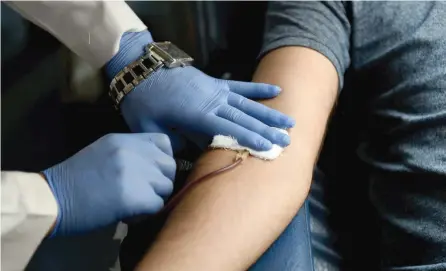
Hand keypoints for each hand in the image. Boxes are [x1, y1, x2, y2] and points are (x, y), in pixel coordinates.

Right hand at [42, 133, 175, 235]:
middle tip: (144, 192)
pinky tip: (129, 214)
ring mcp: (134, 172)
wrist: (53, 199)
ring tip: (134, 203)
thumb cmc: (74, 179)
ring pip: (166, 186)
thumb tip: (155, 166)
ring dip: (154, 198)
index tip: (153, 172)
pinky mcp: (134, 196)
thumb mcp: (104, 152)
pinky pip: (158, 204)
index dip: (163, 159)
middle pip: (170, 165)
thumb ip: (131, 153)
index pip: (164, 142)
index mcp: (124, 140)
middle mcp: (132, 151)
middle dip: (161, 181)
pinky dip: (147, 213)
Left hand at [106, 31, 294, 150]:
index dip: (249, 138)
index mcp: (196, 114)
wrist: (141, 69)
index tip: (269, 147)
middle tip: (287, 140)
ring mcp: (216, 90)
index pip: (228, 129)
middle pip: (244, 118)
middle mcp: (212, 101)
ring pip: (247, 104)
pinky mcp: (215, 83)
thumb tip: (189, 153)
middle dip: (267, 130)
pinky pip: (240, 86)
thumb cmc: (143, 101)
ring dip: (269, 113)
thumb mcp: (149, 127)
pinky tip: (275, 91)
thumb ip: (172, 142)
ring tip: (289, 122)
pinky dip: (257, 89)